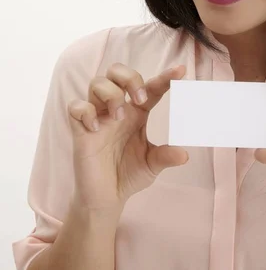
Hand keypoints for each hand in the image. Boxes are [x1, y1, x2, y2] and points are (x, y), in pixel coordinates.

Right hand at [68, 64, 188, 211]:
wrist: (106, 198)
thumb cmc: (129, 175)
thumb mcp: (151, 165)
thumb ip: (166, 156)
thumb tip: (184, 155)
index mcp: (138, 113)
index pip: (150, 87)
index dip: (165, 77)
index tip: (180, 71)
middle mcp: (117, 109)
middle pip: (117, 71)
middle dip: (129, 77)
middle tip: (139, 100)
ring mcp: (97, 117)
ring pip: (97, 82)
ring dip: (110, 94)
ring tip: (118, 117)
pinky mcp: (80, 130)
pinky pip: (75, 106)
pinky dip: (85, 111)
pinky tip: (95, 128)